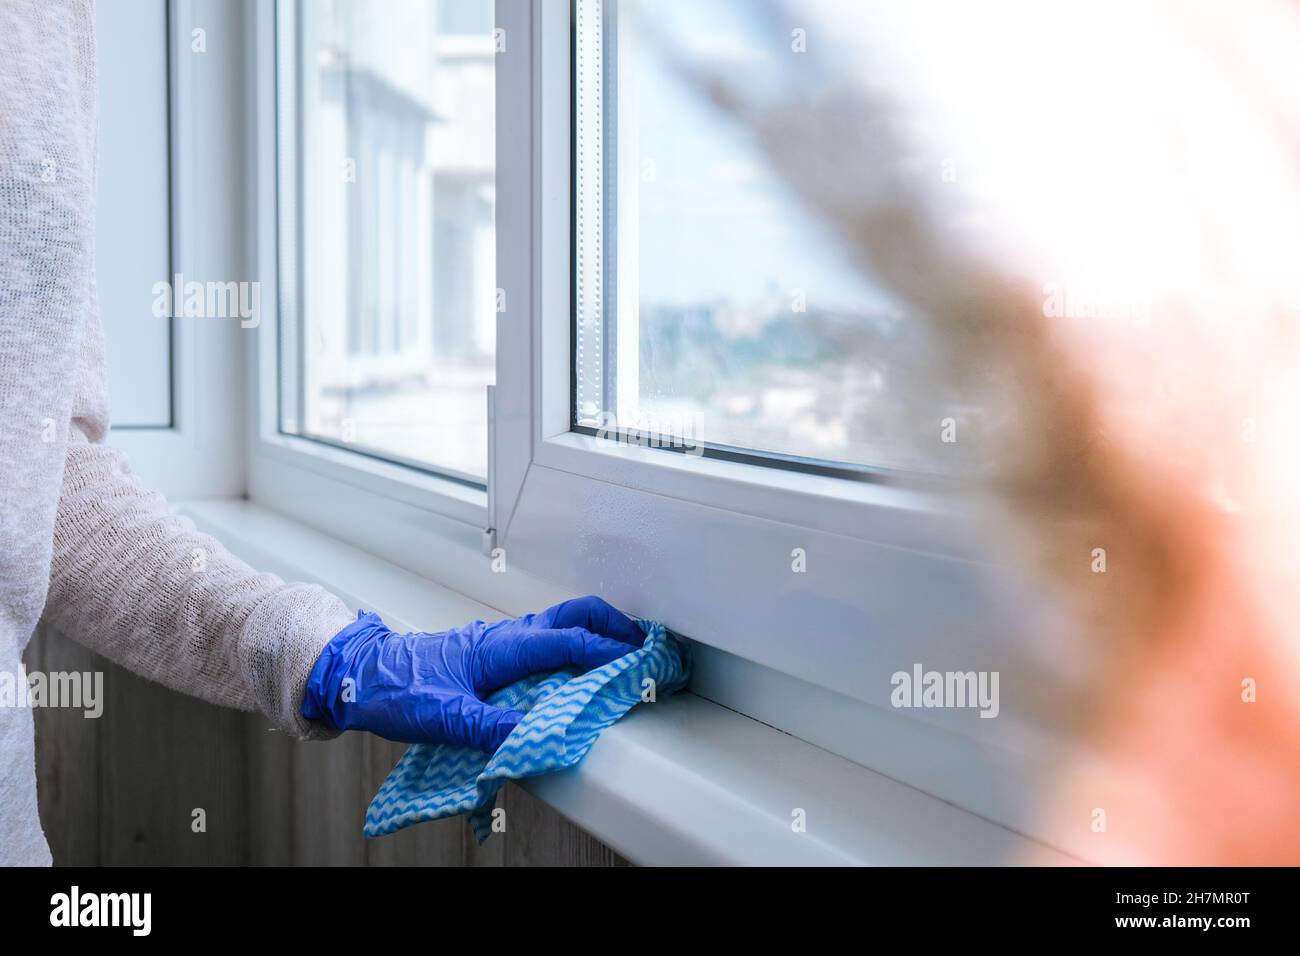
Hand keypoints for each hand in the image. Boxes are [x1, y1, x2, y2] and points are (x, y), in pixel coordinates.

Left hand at [301, 596, 644, 750]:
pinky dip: (575, 645)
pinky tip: (581, 667)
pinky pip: (546, 639)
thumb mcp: (441, 716)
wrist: (357, 673)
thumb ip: (488, 726)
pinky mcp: (494, 652)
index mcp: (499, 647)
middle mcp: (505, 637)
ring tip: (625, 654)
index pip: (566, 642)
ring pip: (562, 624)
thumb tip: (530, 737)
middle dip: (614, 624)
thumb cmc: (392, 688)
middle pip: (573, 614)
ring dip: (597, 632)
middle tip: (645, 645)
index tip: (639, 660)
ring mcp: (501, 641)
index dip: (606, 651)